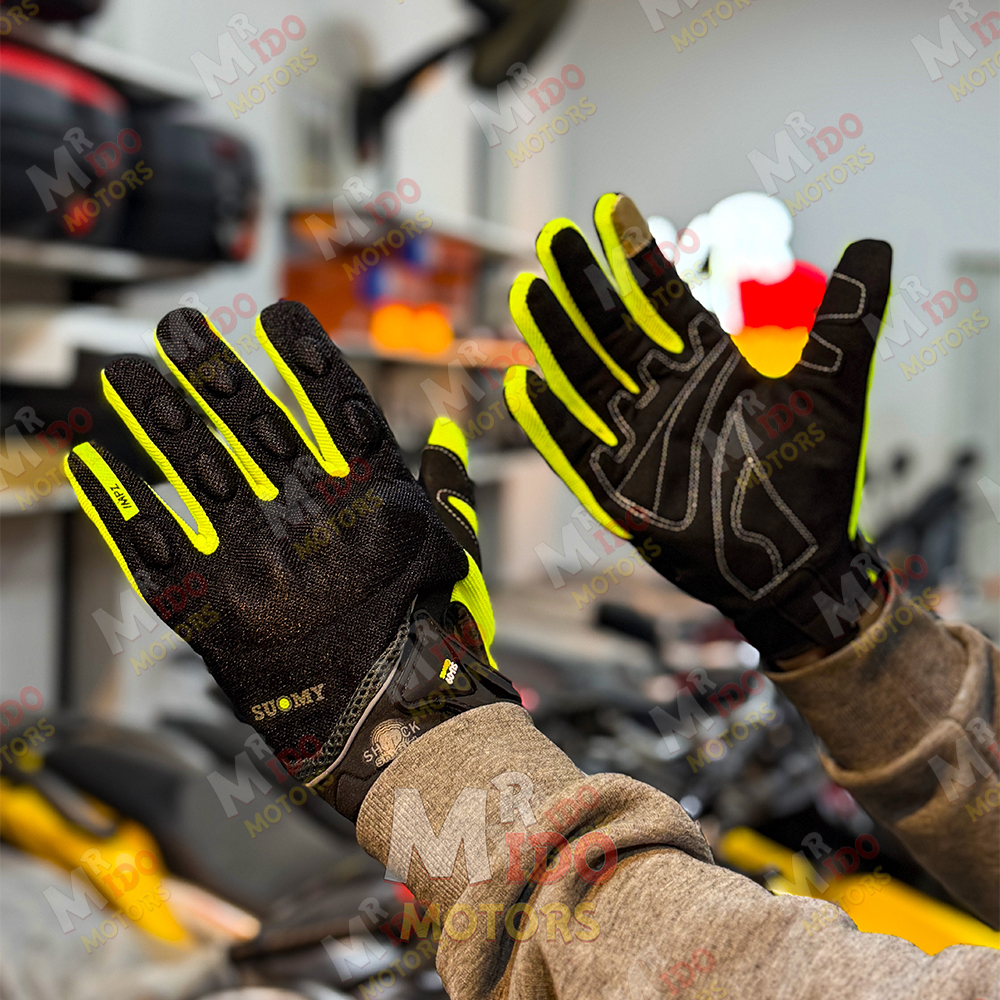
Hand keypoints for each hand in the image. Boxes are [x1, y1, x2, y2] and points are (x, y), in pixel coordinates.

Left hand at [64, 302, 518, 819]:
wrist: (386, 723)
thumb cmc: (420, 634)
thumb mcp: (450, 550)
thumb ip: (446, 485)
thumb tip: (446, 431)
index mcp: (370, 496)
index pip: (335, 402)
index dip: (305, 351)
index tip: (276, 312)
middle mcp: (310, 515)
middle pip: (248, 417)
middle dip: (208, 363)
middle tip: (176, 323)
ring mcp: (256, 559)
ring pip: (192, 465)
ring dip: (152, 412)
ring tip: (123, 371)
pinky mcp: (211, 606)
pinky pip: (152, 542)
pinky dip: (116, 499)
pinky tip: (91, 460)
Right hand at [503, 193, 891, 659]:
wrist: (801, 561)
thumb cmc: (817, 475)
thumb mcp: (836, 383)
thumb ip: (850, 312)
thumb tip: (876, 245)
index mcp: (705, 368)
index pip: (661, 300)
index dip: (634, 256)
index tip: (610, 207)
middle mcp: (663, 398)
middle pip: (611, 330)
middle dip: (580, 285)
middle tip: (552, 237)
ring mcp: (636, 443)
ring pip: (584, 381)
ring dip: (554, 338)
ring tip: (527, 290)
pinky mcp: (619, 492)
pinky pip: (573, 452)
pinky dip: (546, 423)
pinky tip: (521, 385)